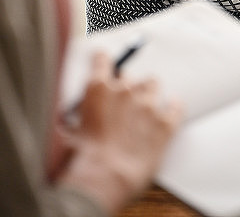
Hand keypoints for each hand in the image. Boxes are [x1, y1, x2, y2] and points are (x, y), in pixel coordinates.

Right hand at [58, 52, 181, 214]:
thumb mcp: (66, 132)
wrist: (103, 179)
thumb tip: (64, 119)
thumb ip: (70, 117)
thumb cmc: (82, 160)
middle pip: (129, 76)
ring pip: (152, 85)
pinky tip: (171, 109)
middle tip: (122, 102)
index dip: (103, 61)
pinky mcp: (164, 123)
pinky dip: (173, 107)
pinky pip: (175, 106)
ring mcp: (147, 105)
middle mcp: (124, 91)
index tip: (104, 60)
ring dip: (148, 93)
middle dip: (125, 88)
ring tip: (144, 106)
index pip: (102, 60)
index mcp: (98, 89)